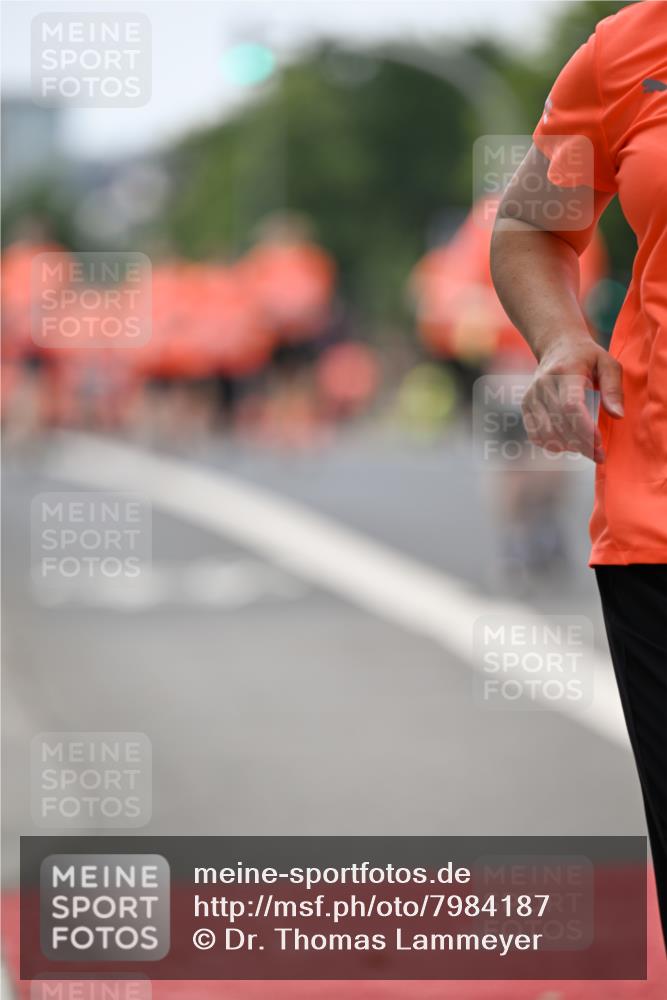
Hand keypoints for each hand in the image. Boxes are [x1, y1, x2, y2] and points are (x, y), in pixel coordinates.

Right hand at [522, 337, 623, 462]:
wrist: (557, 345)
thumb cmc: (587, 357)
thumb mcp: (608, 364)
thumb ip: (614, 389)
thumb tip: (617, 416)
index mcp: (565, 372)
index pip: (570, 407)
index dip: (584, 429)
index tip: (599, 444)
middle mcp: (544, 384)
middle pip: (559, 424)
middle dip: (581, 444)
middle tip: (599, 455)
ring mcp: (531, 395)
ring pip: (546, 433)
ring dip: (567, 447)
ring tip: (585, 449)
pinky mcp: (526, 405)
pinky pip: (535, 434)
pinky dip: (551, 445)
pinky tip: (567, 445)